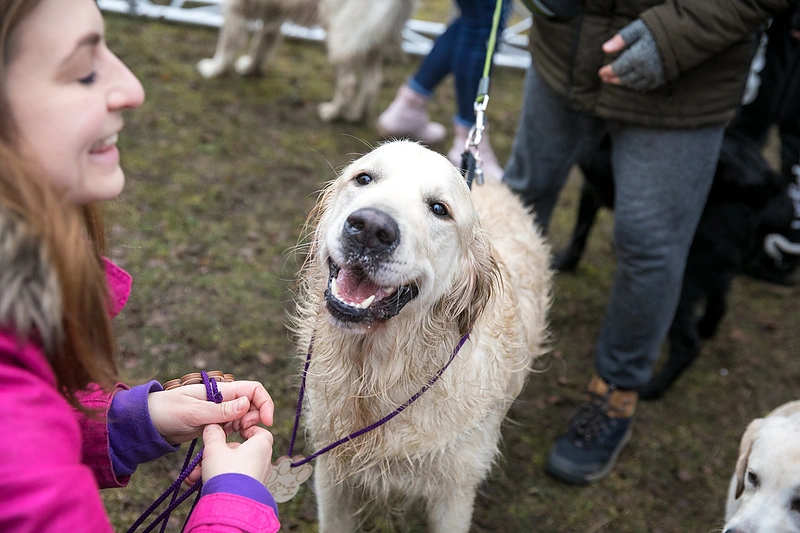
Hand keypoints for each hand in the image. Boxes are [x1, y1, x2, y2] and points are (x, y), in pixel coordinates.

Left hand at [147, 380, 273, 444]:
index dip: (265, 403)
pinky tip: (224, 443)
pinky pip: (232, 428)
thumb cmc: (167, 411)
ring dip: (244, 429)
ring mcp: (219, 412)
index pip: (253, 389)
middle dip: (254, 419)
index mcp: (222, 390)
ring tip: (230, 438)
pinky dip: (234, 436)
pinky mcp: (214, 424)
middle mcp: (224, 399)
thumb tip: (247, 403)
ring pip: (244, 418)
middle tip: (243, 433)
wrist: (147, 422)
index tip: (266, 421)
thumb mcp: (194, 412)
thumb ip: (220, 410)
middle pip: (252, 405)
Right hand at [199, 424, 273, 485]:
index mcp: (261, 446)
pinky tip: (199, 483)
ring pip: (232, 466)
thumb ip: (213, 434)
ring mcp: (257, 477)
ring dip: (213, 468)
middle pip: (240, 450)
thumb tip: (213, 426)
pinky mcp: (249, 490)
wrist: (231, 506)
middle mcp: (263, 461)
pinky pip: (233, 480)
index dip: (245, 429)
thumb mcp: (214, 448)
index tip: (231, 430)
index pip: (258, 431)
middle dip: (217, 454)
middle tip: (203, 458)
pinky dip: (218, 480)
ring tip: (195, 475)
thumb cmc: (226, 473)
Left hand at [598, 19, 665, 90]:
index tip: (600, 73)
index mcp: (637, 58)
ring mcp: (654, 76)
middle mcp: (644, 70)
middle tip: (605, 78)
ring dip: (624, 83)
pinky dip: (637, 85)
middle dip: (613, 79)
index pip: (617, 69)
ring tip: (616, 80)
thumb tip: (605, 49)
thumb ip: (621, 39)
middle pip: (624, 79)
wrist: (685, 35)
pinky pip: (646, 86)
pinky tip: (632, 82)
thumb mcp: (638, 29)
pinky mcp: (662, 78)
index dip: (608, 72)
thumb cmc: (659, 29)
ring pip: (634, 84)